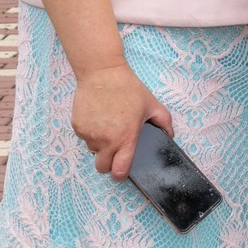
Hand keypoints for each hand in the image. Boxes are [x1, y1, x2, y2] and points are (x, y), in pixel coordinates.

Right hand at [71, 64, 170, 180]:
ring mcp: (89, 134)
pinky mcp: (77, 126)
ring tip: (107, 126)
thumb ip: (165, 123)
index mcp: (126, 138)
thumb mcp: (152, 104)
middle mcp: (106, 140)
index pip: (120, 170)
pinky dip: (90, 132)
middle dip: (108, 163)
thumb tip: (170, 136)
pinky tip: (98, 117)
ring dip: (99, 145)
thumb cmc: (128, 88)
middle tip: (114, 150)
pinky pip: (84, 137)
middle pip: (102, 167)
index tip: (121, 171)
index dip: (120, 174)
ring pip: (93, 150)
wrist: (102, 73)